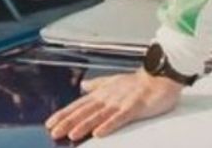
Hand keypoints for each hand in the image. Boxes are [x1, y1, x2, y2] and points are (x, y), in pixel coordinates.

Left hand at [44, 70, 182, 140]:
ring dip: (84, 125)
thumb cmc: (139, 82)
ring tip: (71, 134)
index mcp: (103, 93)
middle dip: (68, 122)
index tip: (50, 123)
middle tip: (54, 132)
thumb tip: (84, 85)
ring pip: (99, 115)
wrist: (162, 77)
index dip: (64, 114)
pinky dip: (108, 125)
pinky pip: (119, 118)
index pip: (79, 105)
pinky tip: (99, 133)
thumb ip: (97, 85)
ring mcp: (121, 102)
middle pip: (85, 111)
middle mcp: (109, 97)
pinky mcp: (134, 107)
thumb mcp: (114, 81)